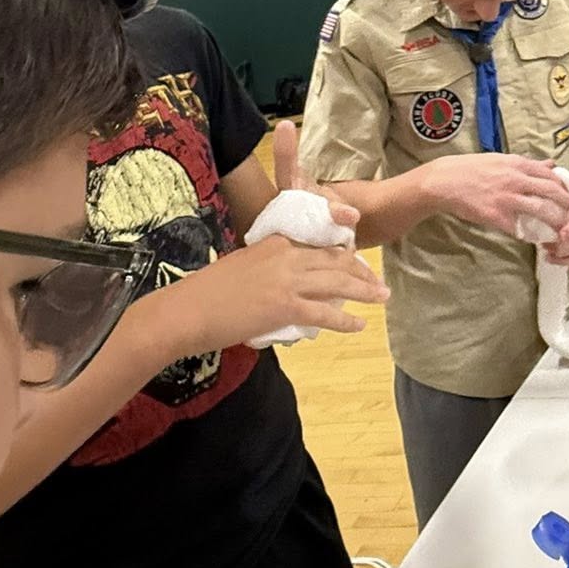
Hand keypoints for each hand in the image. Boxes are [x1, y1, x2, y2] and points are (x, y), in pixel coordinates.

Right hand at [160, 231, 385, 357]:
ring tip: (381, 297)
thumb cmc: (206, 292)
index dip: (342, 253)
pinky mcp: (285, 307)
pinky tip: (359, 325)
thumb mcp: (241, 266)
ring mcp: (287, 281)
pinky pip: (325, 313)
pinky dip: (346, 321)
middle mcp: (285, 255)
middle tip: (377, 280)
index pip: (318, 243)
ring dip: (364, 291)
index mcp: (274, 242)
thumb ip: (266, 268)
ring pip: (337, 283)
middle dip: (360, 271)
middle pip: (334, 260)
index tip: (356, 260)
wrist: (187, 310)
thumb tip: (281, 284)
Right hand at [426, 154, 568, 236]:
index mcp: (517, 165)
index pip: (551, 175)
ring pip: (540, 211)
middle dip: (567, 205)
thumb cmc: (471, 168)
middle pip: (552, 192)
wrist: (445, 182)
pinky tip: (537, 240)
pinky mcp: (496, 216)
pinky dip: (530, 235)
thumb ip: (527, 164)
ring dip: (555, 222)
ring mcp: (506, 199)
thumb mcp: (501, 159)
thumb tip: (550, 164)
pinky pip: (519, 228)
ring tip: (562, 230)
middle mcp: (516, 180)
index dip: (565, 187)